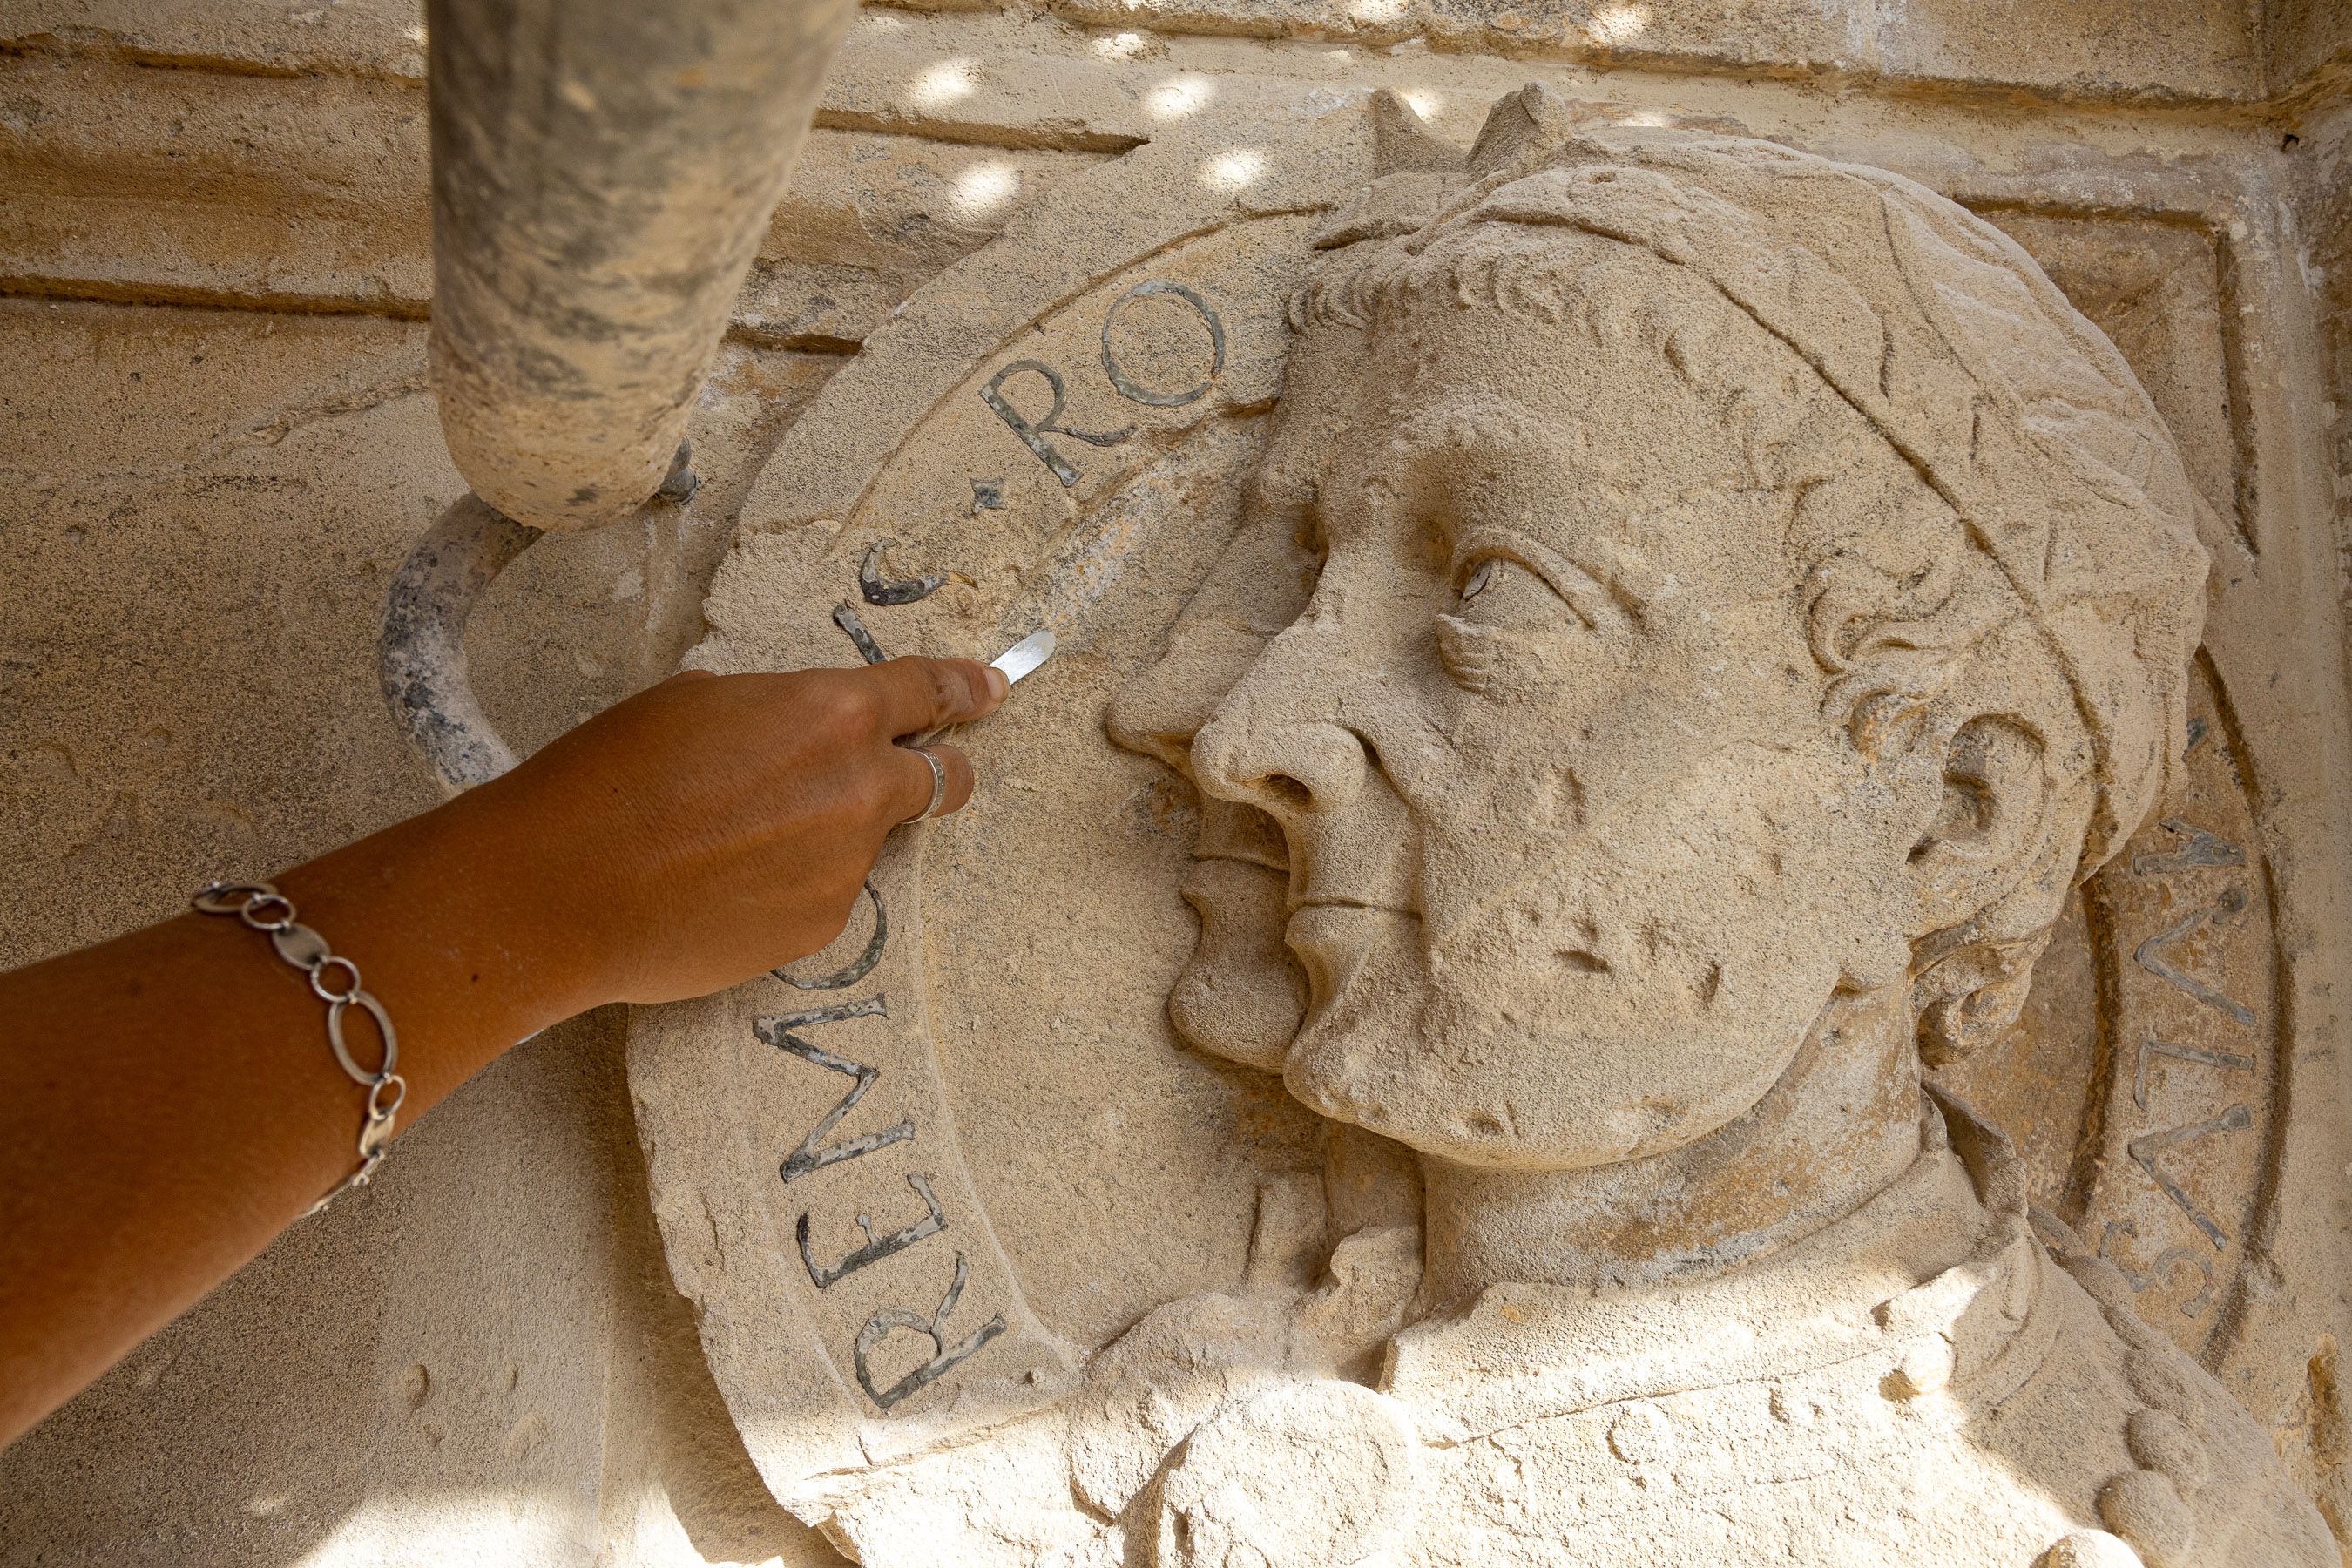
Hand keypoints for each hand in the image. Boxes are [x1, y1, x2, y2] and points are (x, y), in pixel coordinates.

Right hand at [454, 656, 1005, 1007]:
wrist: (563, 890)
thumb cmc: (611, 780)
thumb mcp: (698, 703)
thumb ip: (779, 714)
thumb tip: (801, 735)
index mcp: (831, 713)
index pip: (927, 693)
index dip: (965, 689)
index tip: (991, 689)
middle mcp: (859, 790)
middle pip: (941, 780)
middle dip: (941, 773)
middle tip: (923, 775)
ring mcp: (846, 867)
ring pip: (861, 842)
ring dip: (823, 835)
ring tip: (727, 843)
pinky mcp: (821, 928)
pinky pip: (822, 894)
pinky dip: (788, 887)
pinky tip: (718, 887)